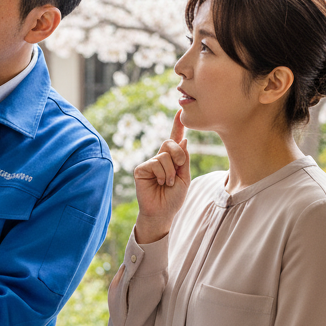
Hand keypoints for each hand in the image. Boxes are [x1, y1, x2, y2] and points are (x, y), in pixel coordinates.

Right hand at [132, 110, 188, 243]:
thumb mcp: (184, 177)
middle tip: (178, 169)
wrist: (162, 213)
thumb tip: (184, 139)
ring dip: (170, 172)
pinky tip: (158, 183)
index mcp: (172, 160)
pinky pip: (155, 163)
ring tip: (166, 183)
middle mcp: (160, 159)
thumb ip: (184, 159)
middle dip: (178, 155)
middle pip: (170, 143)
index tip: (180, 112)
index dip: (177, 126)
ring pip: (164, 156)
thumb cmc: (173, 198)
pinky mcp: (141, 169)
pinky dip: (161, 174)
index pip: (175, 140)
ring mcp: (149, 163)